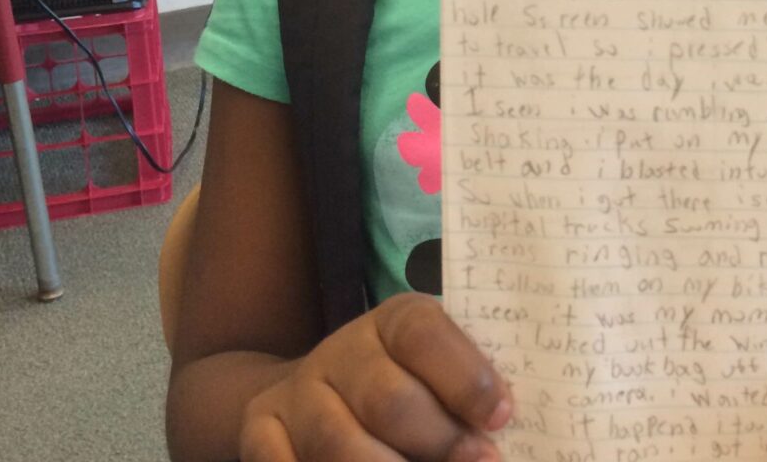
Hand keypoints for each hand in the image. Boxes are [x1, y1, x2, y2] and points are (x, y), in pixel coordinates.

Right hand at [239, 293, 512, 460]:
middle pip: (387, 399)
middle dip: (439, 442)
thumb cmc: (407, 386)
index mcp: (395, 320)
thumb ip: (464, 389)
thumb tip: (505, 424)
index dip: (465, 377)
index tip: (501, 418)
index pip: (424, 334)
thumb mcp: (436, 371)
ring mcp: (299, 392)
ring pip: (338, 445)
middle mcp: (343, 349)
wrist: (320, 391)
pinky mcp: (261, 433)